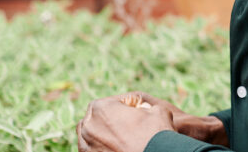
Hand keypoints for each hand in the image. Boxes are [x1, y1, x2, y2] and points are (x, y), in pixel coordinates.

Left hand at [77, 92, 228, 151]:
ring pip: (95, 138)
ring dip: (109, 137)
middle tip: (134, 129)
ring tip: (131, 141)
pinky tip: (128, 148)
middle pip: (97, 121)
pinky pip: (98, 151)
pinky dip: (109, 149)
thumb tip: (132, 101)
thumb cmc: (160, 130)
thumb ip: (138, 101)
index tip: (140, 117)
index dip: (126, 109)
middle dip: (113, 123)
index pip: (108, 105)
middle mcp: (87, 127)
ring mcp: (86, 147)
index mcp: (100, 108)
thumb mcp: (153, 106)